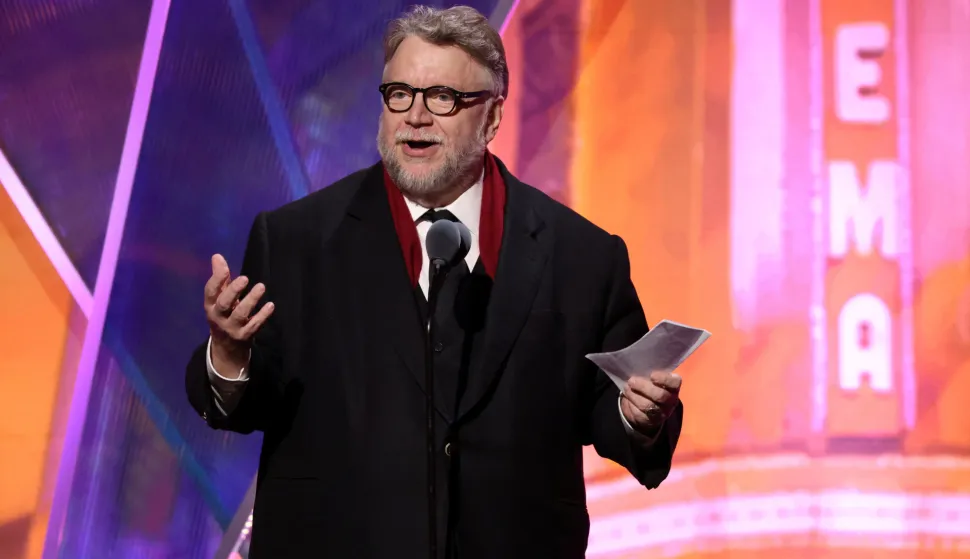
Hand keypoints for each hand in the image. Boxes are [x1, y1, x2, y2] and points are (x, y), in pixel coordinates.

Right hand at [204, 254, 274, 374]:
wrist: (226, 348)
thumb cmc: (224, 315)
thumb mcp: (219, 299)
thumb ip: (221, 279)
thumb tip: (217, 256)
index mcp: (210, 306)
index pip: (210, 292)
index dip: (216, 279)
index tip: (225, 268)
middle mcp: (218, 317)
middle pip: (223, 304)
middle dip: (233, 291)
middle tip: (245, 278)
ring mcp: (231, 328)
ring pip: (240, 315)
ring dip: (251, 301)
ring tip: (261, 287)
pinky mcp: (244, 336)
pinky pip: (254, 326)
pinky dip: (262, 316)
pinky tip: (271, 305)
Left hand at [620, 371, 681, 438]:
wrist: (646, 405)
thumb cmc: (651, 385)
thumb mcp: (653, 378)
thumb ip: (650, 371)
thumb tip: (639, 364)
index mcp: (673, 387)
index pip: (675, 383)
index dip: (665, 379)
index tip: (652, 375)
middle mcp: (670, 400)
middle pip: (660, 396)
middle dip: (644, 387)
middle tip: (632, 380)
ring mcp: (661, 412)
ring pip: (648, 405)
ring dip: (634, 395)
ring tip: (627, 387)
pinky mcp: (650, 420)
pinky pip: (639, 413)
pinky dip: (631, 403)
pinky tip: (627, 395)